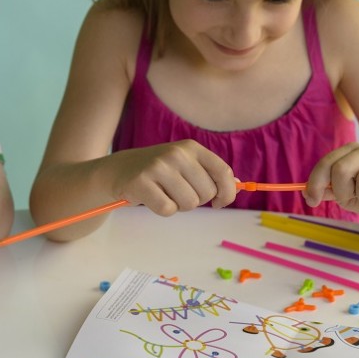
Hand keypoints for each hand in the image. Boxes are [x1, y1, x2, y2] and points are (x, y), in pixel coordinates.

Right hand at [107, 140, 237, 214]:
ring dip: (179, 206)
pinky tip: (153, 198)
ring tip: (165, 194)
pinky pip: (168, 209)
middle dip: (196, 200)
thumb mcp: (185, 164)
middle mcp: (177, 154)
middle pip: (206, 193)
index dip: (227, 192)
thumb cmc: (158, 171)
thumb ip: (209, 173)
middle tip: (179, 193)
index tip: (219, 202)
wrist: (120, 170)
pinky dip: (163, 210)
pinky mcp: (143, 183)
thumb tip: (238, 186)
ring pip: (188, 203)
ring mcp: (159, 167)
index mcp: (191, 148)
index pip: (223, 172)